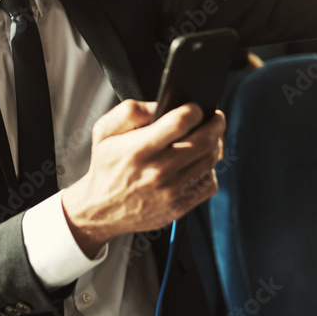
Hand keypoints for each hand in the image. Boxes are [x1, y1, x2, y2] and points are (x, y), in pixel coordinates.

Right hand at [62, 100, 225, 257]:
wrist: (100, 209)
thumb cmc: (106, 166)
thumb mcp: (104, 130)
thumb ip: (130, 111)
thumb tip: (160, 105)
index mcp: (138, 149)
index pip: (180, 122)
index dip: (194, 110)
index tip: (196, 107)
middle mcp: (157, 171)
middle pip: (203, 141)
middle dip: (215, 124)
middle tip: (216, 118)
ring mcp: (170, 192)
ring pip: (209, 162)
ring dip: (216, 145)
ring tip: (211, 137)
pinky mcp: (178, 207)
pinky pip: (209, 185)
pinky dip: (210, 171)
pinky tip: (200, 164)